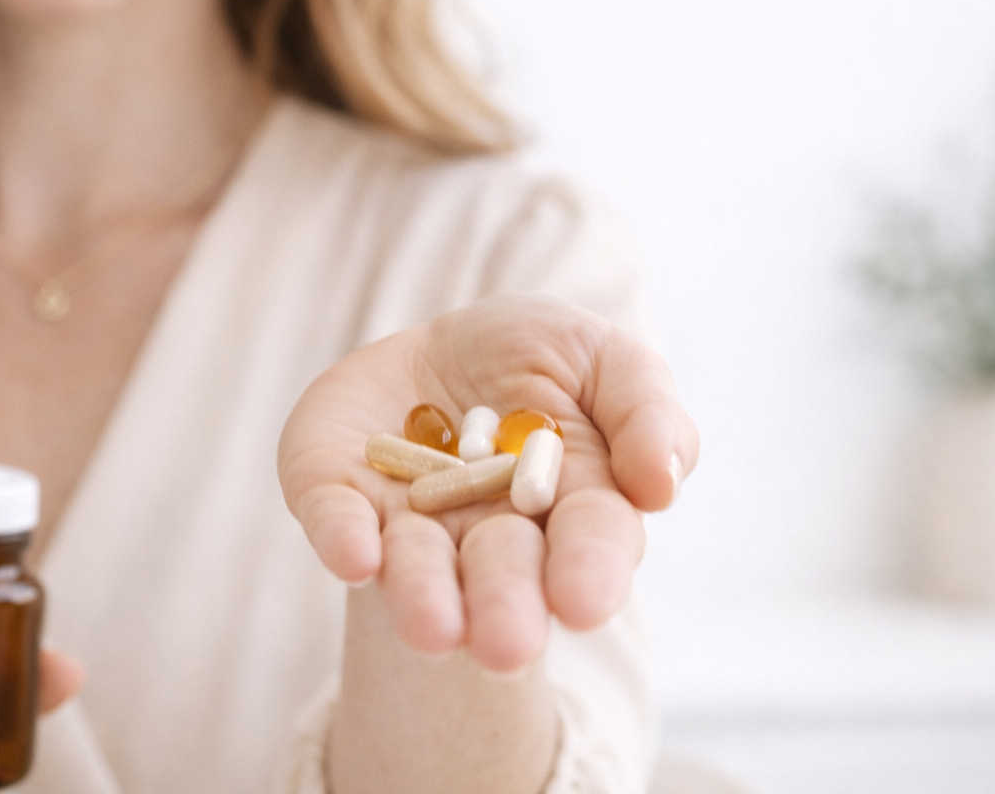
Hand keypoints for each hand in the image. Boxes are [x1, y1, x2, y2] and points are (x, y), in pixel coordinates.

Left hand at [279, 295, 697, 673]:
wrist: (443, 346)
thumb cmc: (545, 362)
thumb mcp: (609, 362)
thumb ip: (646, 413)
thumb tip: (659, 485)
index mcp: (571, 511)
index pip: (589, 546)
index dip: (587, 572)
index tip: (581, 603)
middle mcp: (486, 535)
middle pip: (499, 575)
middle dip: (502, 608)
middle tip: (505, 648)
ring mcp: (408, 520)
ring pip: (415, 566)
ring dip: (422, 596)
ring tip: (431, 630)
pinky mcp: (336, 492)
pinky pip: (334, 517)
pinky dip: (342, 536)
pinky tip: (354, 556)